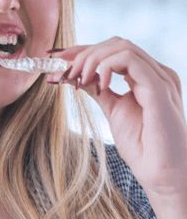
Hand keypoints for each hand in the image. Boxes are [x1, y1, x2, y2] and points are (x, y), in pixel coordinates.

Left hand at [47, 37, 186, 197]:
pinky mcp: (160, 87)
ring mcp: (160, 78)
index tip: (57, 56)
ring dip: (91, 58)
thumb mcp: (112, 108)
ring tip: (78, 78)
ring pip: (121, 46)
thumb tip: (69, 74)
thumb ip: (96, 88)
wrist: (161, 174)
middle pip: (115, 43)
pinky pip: (129, 59)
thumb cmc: (141, 145)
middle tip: (64, 69)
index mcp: (147, 76)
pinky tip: (99, 84)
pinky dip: (106, 65)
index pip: (113, 50)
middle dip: (83, 52)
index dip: (83, 49)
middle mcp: (156, 72)